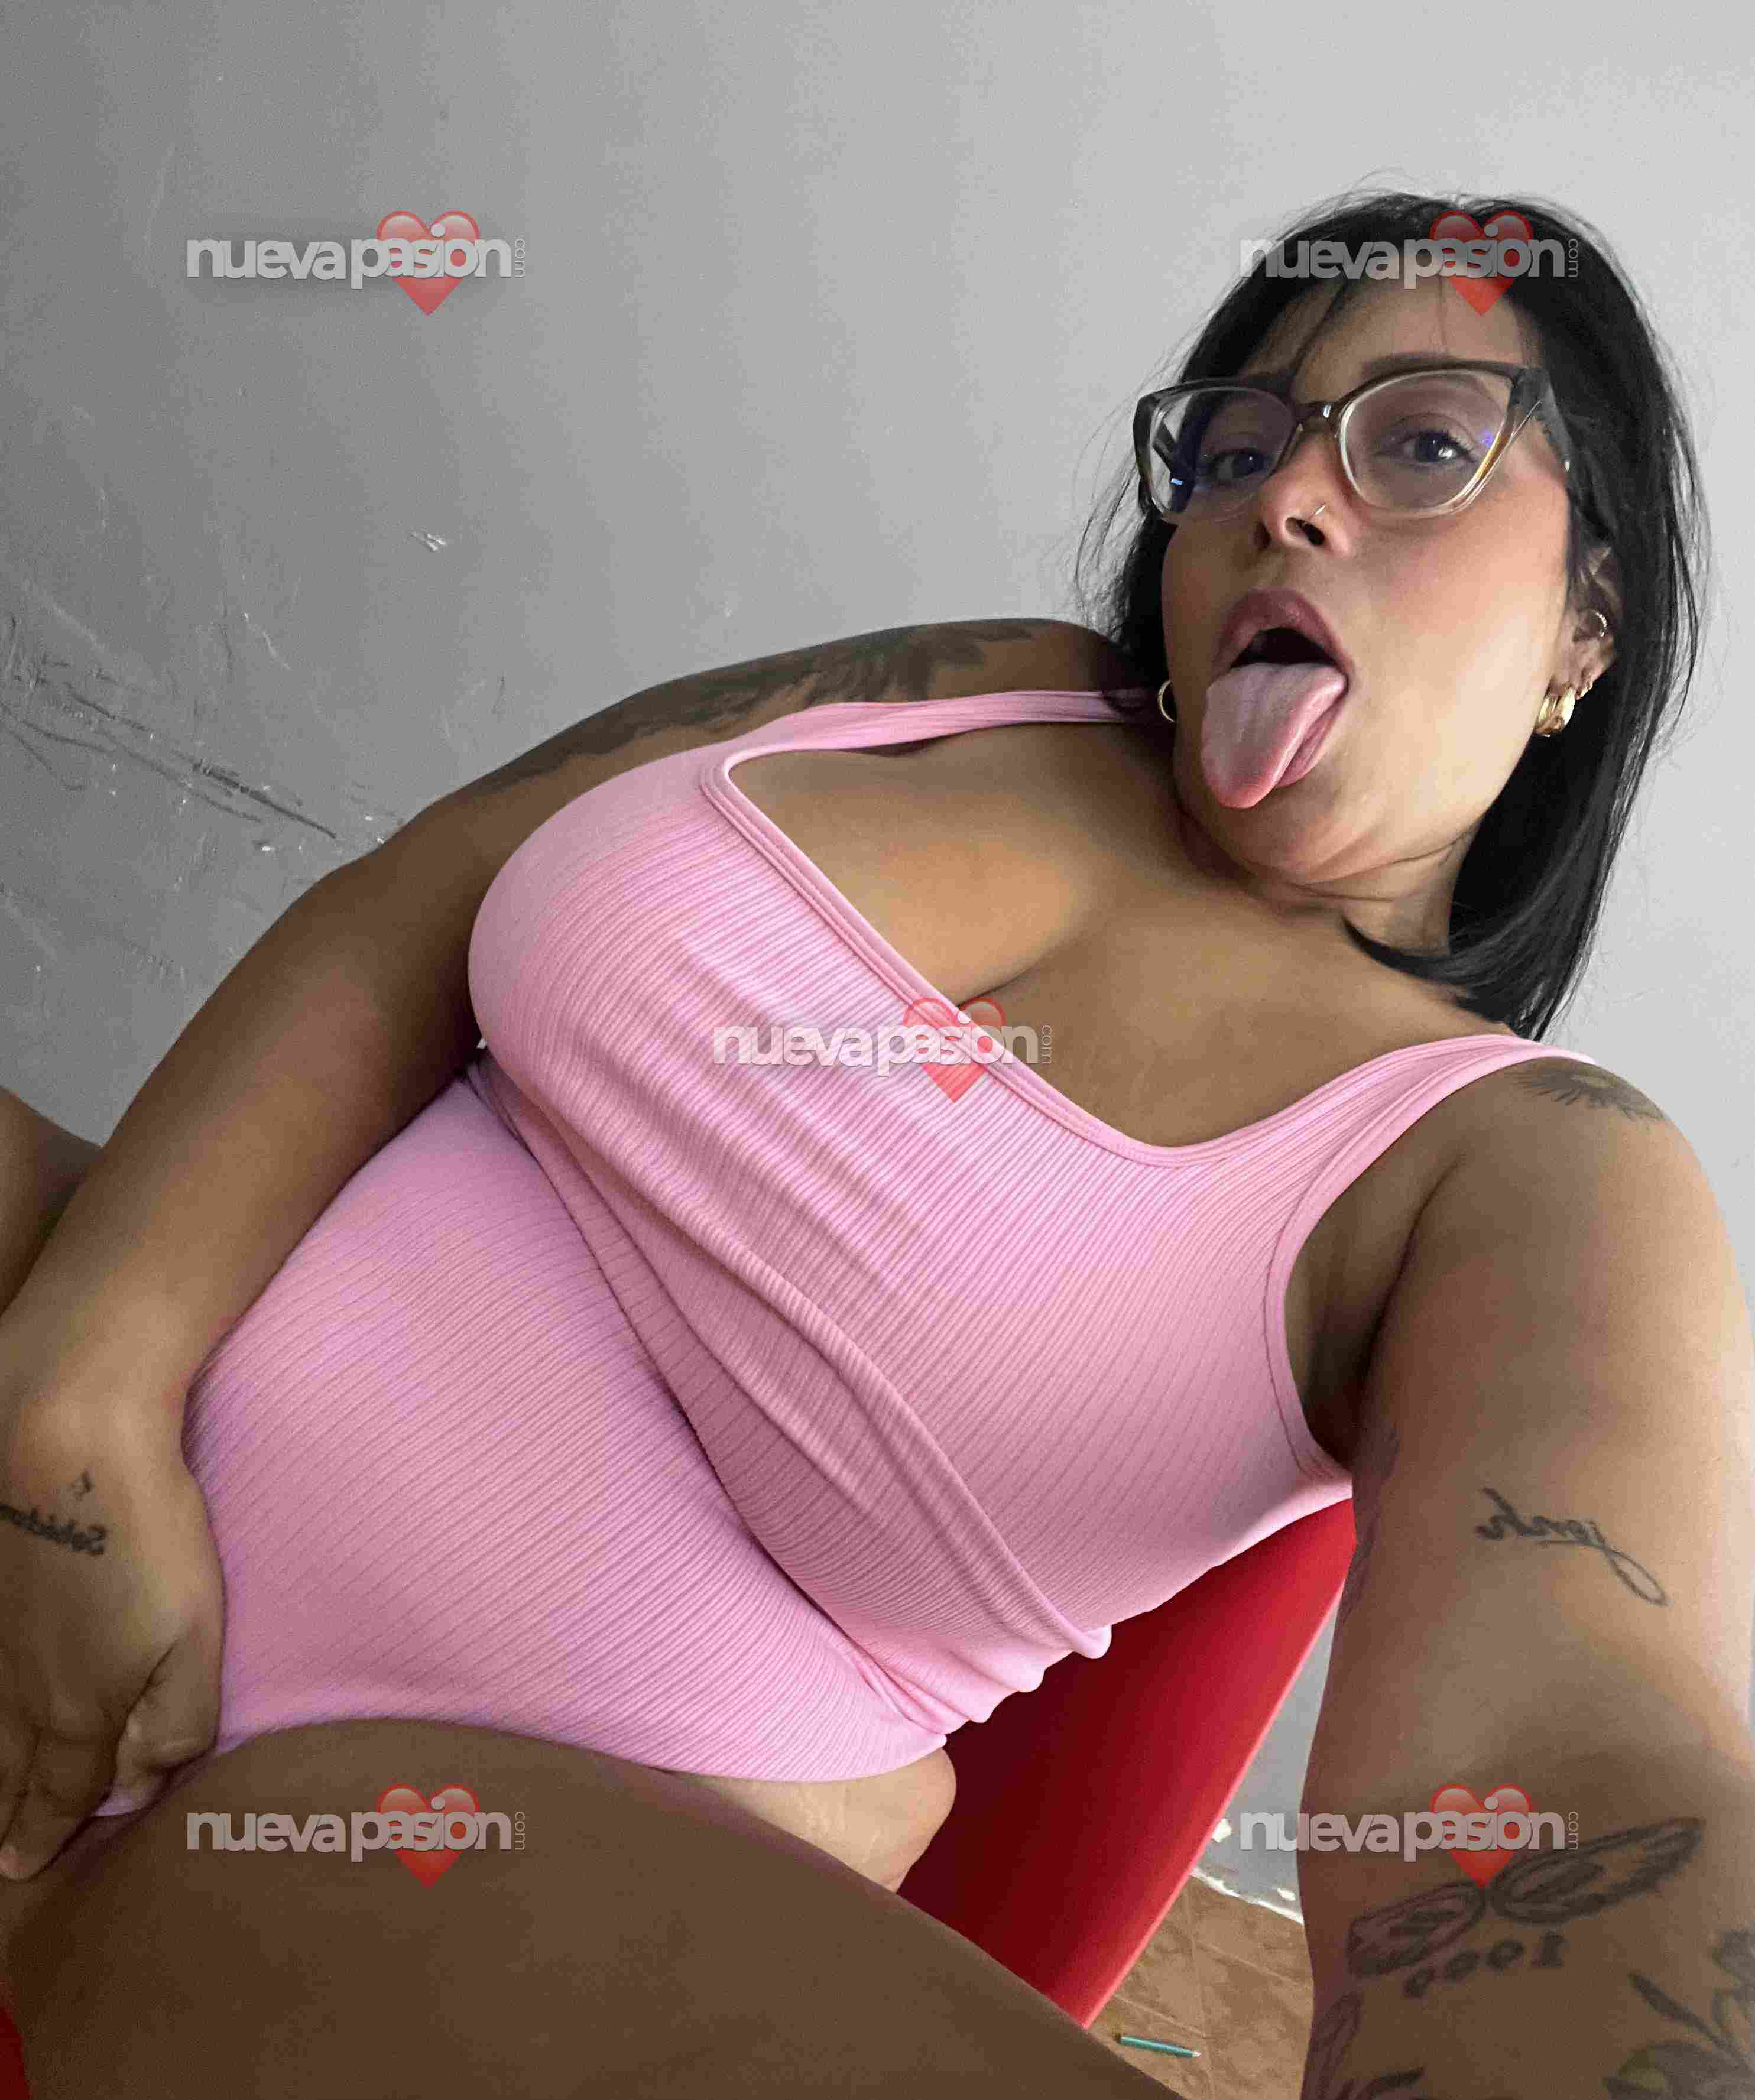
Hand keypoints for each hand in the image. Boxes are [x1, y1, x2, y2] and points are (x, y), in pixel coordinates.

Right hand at [0, 1361, 223, 1878]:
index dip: (45, 1832)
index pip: (60, 1791)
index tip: (23, 1868)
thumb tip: (138, 1783)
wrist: (66, 1445)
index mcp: (79, 1706)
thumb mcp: (194, 1636)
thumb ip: (175, 1719)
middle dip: (6, 1819)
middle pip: (11, 1769)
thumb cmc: (145, 1538)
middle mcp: (21, 1687)